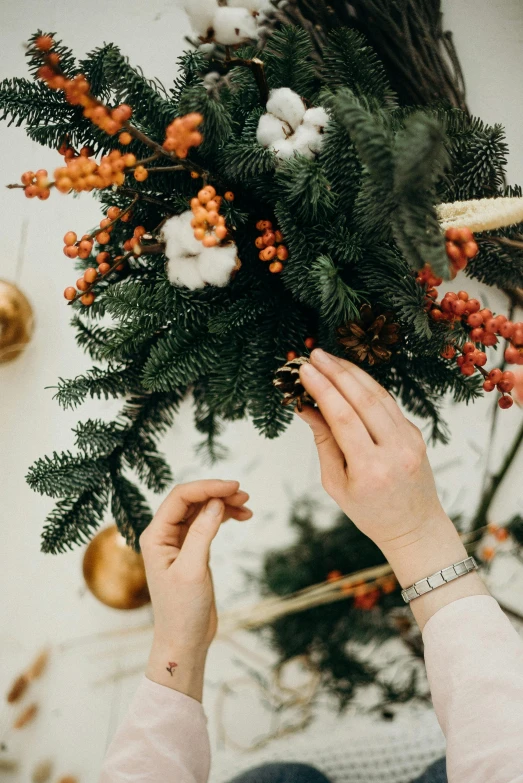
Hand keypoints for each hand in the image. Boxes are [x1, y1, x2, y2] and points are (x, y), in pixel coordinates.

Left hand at [139, 479, 251, 698]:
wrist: (184, 640)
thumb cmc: (182, 610)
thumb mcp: (192, 570)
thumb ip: (202, 533)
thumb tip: (216, 502)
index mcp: (155, 536)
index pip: (180, 498)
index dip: (207, 488)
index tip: (233, 488)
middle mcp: (164, 535)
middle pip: (191, 500)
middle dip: (217, 493)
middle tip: (244, 495)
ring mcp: (178, 542)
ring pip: (201, 510)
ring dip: (223, 504)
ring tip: (247, 505)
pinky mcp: (192, 550)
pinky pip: (207, 523)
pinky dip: (224, 517)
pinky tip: (242, 517)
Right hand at [297, 349, 487, 629]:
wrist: (414, 526)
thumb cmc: (369, 512)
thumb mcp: (336, 484)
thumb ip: (324, 442)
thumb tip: (307, 407)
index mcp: (370, 470)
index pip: (343, 418)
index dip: (323, 389)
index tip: (305, 369)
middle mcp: (395, 451)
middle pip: (363, 400)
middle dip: (337, 372)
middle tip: (315, 354)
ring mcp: (410, 440)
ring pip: (379, 396)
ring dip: (353, 373)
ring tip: (329, 358)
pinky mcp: (416, 433)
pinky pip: (389, 403)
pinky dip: (368, 386)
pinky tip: (350, 375)